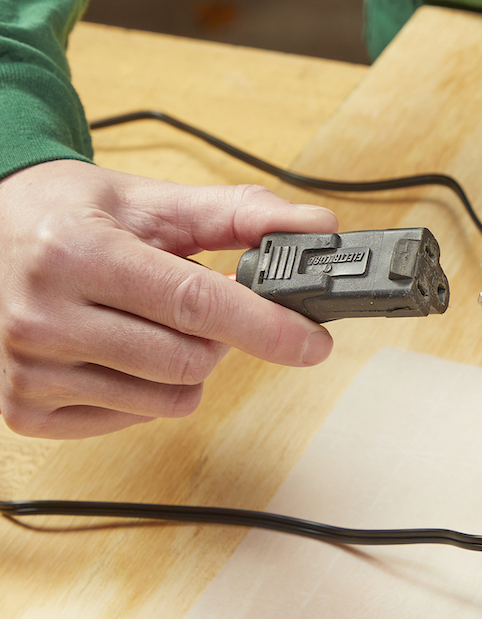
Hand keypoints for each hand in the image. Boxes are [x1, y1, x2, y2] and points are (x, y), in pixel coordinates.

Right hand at [0, 160, 338, 437]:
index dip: (266, 325)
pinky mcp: (24, 409)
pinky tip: (119, 349)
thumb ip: (239, 213)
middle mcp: (44, 315)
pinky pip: (133, 418)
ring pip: (169, 398)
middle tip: (199, 303)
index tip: (313, 341)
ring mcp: (28, 370)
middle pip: (191, 359)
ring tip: (152, 321)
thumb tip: (316, 228)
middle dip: (220, 336)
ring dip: (186, 365)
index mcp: (77, 252)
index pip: (195, 303)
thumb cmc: (68, 216)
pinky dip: (146, 389)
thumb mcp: (150, 201)